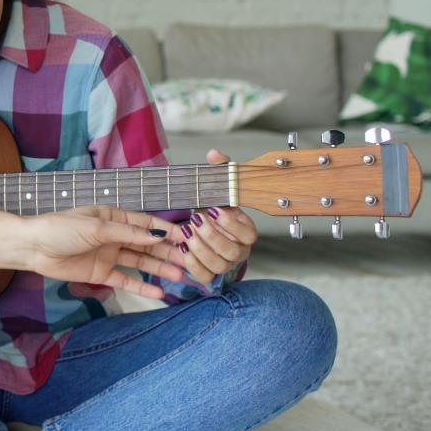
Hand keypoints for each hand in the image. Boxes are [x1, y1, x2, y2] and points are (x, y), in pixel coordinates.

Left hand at [15, 206, 187, 298]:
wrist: (33, 247)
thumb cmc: (61, 229)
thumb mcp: (96, 227)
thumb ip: (127, 232)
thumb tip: (157, 235)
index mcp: (113, 218)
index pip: (146, 224)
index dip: (167, 231)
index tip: (189, 238)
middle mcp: (114, 236)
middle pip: (147, 244)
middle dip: (169, 252)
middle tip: (192, 261)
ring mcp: (109, 255)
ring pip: (140, 262)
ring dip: (160, 268)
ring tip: (181, 275)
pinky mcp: (101, 273)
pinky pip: (125, 280)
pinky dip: (142, 286)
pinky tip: (159, 293)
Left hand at [147, 149, 256, 282]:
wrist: (203, 228)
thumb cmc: (213, 208)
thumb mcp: (217, 188)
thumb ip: (218, 170)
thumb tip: (214, 154)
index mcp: (246, 232)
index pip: (249, 234)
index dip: (232, 224)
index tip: (214, 209)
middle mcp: (239, 251)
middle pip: (232, 252)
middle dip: (212, 235)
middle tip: (195, 220)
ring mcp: (225, 265)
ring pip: (217, 265)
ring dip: (200, 249)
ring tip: (186, 231)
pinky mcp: (209, 274)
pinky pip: (203, 276)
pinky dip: (191, 263)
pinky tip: (181, 247)